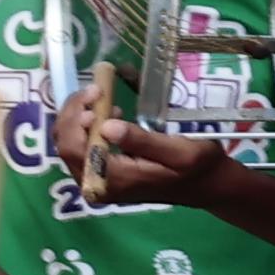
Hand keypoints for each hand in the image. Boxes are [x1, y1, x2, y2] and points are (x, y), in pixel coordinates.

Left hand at [52, 72, 227, 208]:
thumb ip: (142, 140)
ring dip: (78, 117)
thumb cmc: (199, 168)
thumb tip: (106, 126)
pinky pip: (80, 148)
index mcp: (116, 181)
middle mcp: (99, 185)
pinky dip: (84, 127)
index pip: (75, 148)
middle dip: (74, 112)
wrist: (208, 185)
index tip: (96, 93)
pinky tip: (103, 116)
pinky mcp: (102, 175)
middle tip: (96, 89)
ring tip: (101, 100)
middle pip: (65, 145)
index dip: (76, 118)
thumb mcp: (179, 151)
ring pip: (69, 145)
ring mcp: (98, 181)